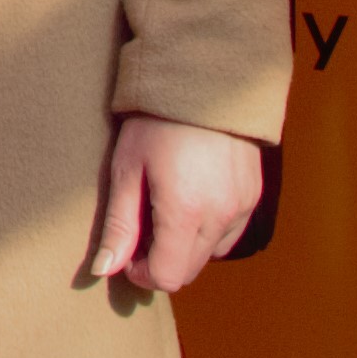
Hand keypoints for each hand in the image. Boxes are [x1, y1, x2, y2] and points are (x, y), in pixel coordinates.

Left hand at [86, 115, 270, 297]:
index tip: (128, 253)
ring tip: (166, 210)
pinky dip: (208, 230)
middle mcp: (220, 216)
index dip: (142, 274)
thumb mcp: (127, 169)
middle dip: (162, 260)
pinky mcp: (252, 196)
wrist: (206, 81)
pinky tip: (191, 200)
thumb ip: (119, 225)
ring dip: (186, 247)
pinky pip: (229, 233)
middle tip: (142, 228)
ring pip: (211, 254)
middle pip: (189, 270)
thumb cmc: (157, 121)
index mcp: (185, 212)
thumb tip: (103, 270)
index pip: (167, 277)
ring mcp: (241, 207)